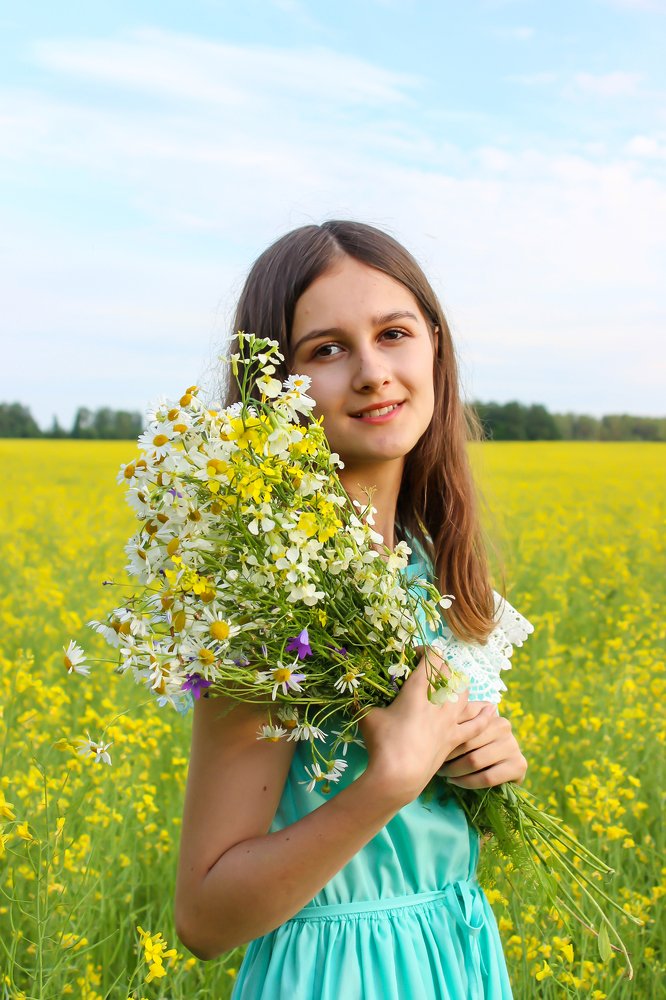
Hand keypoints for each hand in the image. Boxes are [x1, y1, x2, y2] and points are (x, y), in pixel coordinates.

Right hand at [358, 653, 497, 804]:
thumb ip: (366, 698)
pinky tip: (489, 709)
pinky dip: (483, 715)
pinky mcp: (455, 739)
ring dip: (457, 684)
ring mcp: (450, 720)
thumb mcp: (368, 714)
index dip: (425, 651)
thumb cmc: (382, 743)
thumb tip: (356, 690)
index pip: (431, 658)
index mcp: (418, 689)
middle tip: (426, 670)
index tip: (415, 655)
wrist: (398, 776)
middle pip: (449, 672)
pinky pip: (477, 724)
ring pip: (464, 692)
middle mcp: (439, 701)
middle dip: (438, 666)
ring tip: (448, 686)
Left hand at [437, 704, 526, 788]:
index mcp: (491, 714)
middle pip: (467, 743)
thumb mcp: (468, 731)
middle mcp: (504, 726)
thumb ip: (457, 720)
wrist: (505, 769)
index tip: (432, 747)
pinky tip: (455, 782)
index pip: (462, 725)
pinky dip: (467, 782)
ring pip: (475, 761)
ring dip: (454, 771)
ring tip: (443, 774)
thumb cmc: (478, 746)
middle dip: (448, 756)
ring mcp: (513, 745)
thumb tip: (434, 705)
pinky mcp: (519, 765)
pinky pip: (487, 777)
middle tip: (435, 764)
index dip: (445, 738)